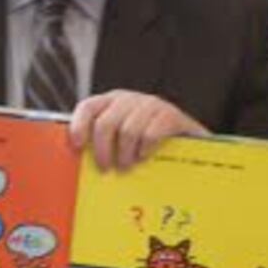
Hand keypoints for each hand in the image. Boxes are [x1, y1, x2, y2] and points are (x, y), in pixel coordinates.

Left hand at [69, 90, 208, 171]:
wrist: (189, 145)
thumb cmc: (148, 145)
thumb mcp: (122, 140)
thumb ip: (103, 144)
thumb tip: (77, 163)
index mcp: (111, 103)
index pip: (88, 107)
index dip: (79, 125)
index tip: (77, 146)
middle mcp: (128, 99)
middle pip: (106, 123)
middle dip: (103, 149)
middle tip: (105, 168)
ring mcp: (151, 105)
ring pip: (128, 130)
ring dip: (125, 153)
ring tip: (127, 166)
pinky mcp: (171, 115)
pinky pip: (151, 132)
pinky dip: (145, 147)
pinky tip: (144, 156)